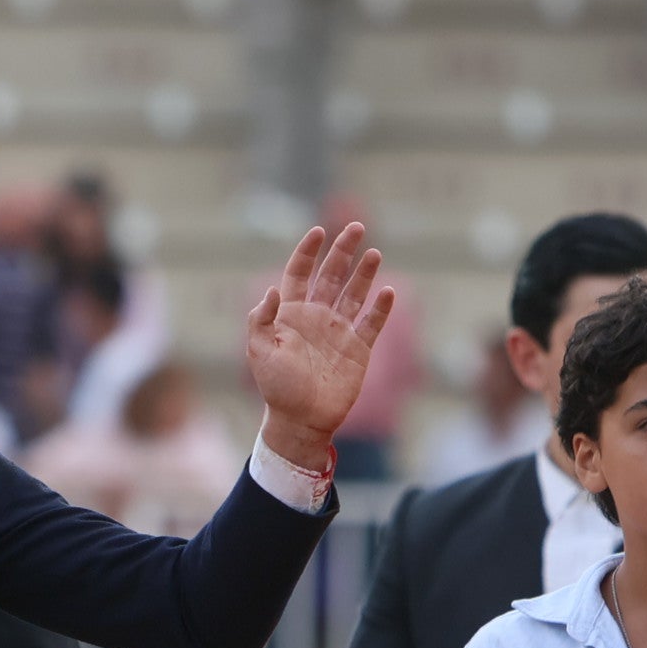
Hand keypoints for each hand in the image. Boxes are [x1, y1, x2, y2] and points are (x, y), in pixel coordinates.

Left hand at [243, 223, 396, 472]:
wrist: (301, 420)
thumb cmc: (276, 387)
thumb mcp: (259, 352)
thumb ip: (261, 320)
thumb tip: (271, 290)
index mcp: (291, 313)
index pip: (299, 273)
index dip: (307, 251)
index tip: (318, 231)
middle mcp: (317, 317)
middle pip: (332, 275)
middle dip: (343, 251)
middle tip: (355, 227)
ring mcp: (339, 331)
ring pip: (354, 294)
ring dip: (364, 273)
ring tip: (374, 252)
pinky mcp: (358, 349)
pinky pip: (372, 323)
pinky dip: (381, 308)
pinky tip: (388, 291)